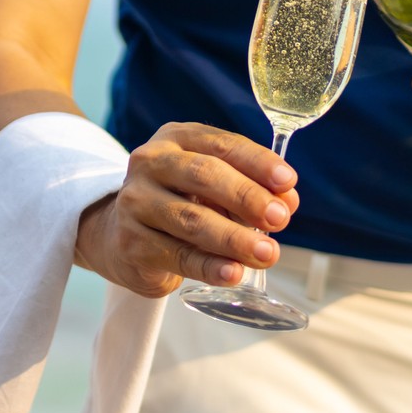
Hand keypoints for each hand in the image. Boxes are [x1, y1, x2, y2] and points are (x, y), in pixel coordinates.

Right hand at [74, 122, 299, 298]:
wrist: (122, 236)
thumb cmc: (181, 203)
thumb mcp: (214, 188)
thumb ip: (252, 190)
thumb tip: (288, 202)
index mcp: (177, 139)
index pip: (222, 144)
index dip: (258, 162)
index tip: (288, 181)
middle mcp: (150, 163)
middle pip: (203, 175)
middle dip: (247, 197)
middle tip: (279, 219)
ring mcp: (135, 202)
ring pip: (190, 219)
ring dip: (234, 238)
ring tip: (266, 253)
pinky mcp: (130, 242)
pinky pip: (177, 255)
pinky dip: (209, 267)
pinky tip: (233, 273)